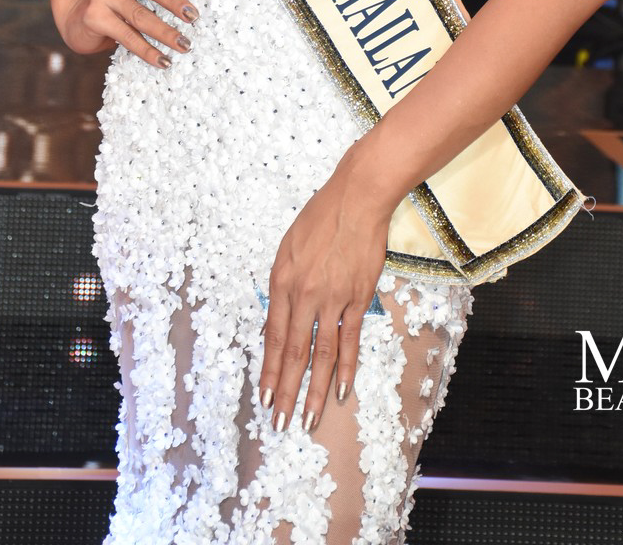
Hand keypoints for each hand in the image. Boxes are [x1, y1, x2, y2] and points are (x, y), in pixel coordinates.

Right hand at [54, 0, 198, 66]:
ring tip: (184, 45)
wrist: (77, 17)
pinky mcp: (95, 16)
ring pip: (141, 15)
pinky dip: (148, 51)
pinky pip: (128, 36)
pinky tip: (163, 61)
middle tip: (194, 16)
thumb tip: (194, 13)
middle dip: (174, 1)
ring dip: (166, 33)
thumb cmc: (119, 5)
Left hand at [258, 154, 391, 433]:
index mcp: (281, 281)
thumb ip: (283, 284)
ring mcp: (332, 299)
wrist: (357, 198)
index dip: (269, 370)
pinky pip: (349, 340)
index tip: (265, 399)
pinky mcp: (357, 298)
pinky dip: (346, 368)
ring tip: (308, 420)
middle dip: (285, 392)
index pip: (273, 337)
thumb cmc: (321, 217)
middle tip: (280, 425)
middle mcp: (303, 295)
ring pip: (320, 355)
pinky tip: (342, 391)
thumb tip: (279, 318)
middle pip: (293, 353)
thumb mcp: (289, 247)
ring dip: (314, 391)